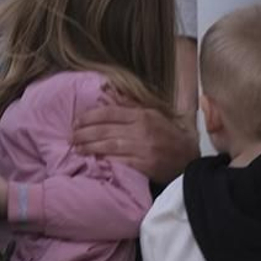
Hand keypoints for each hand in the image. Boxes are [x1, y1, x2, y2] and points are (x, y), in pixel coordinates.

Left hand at [71, 99, 194, 183]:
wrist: (189, 158)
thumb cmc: (169, 136)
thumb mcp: (153, 114)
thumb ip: (130, 106)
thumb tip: (109, 94)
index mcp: (143, 116)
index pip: (110, 112)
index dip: (90, 116)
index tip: (76, 121)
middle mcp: (141, 130)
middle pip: (106, 129)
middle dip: (85, 132)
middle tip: (71, 135)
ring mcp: (143, 148)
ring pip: (110, 145)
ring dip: (90, 147)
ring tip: (76, 148)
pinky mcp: (145, 165)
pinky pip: (121, 162)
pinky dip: (106, 160)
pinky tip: (94, 160)